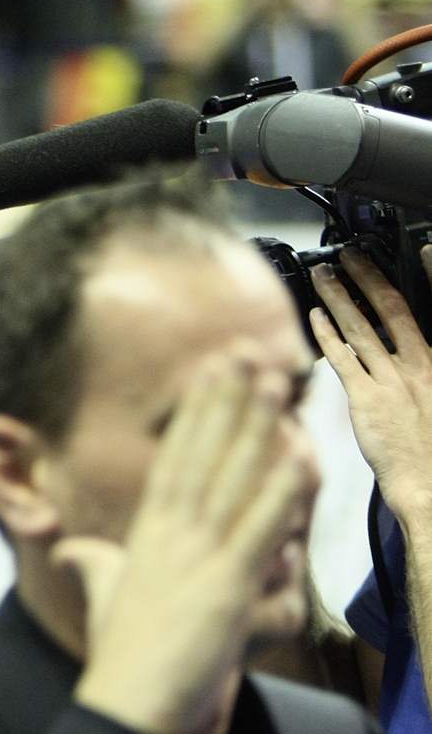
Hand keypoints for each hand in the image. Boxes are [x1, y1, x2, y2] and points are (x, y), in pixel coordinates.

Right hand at [61, 361, 314, 733]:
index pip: (175, 461)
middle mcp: (169, 538)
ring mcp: (198, 559)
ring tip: (275, 382)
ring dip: (257, 427)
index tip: (209, 375)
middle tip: (245, 352)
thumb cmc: (118, 658)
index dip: (194, 415)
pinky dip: (282, 489)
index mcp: (144, 537)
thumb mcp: (101, 599)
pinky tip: (299, 453)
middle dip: (225, 402)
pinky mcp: (226, 587)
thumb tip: (64, 548)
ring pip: (234, 479)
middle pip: (204, 455)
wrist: (127, 705)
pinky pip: (260, 527)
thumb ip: (90, 565)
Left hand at [311, 247, 431, 530]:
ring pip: (361, 327)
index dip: (423, 275)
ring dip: (339, 297)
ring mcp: (392, 380)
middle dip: (368, 276)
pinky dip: (326, 336)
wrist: (431, 483)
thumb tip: (399, 352)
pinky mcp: (367, 399)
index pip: (427, 308)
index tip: (417, 250)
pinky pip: (342, 360)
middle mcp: (419, 364)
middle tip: (348, 254)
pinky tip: (312, 318)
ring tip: (323, 275)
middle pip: (390, 307)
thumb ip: (420, 371)